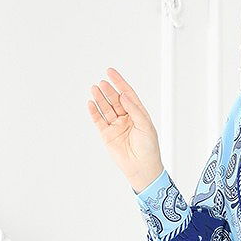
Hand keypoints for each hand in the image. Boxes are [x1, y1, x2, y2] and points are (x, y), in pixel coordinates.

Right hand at [87, 67, 163, 192]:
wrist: (142, 168)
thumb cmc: (148, 149)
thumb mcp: (145, 126)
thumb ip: (134, 110)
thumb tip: (123, 96)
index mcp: (137, 114)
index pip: (127, 94)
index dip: (119, 82)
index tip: (111, 72)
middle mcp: (126, 118)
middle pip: (115, 100)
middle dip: (108, 90)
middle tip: (102, 83)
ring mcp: (116, 126)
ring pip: (106, 108)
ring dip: (100, 98)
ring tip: (95, 89)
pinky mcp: (107, 135)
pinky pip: (99, 121)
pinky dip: (94, 112)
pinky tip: (91, 103)